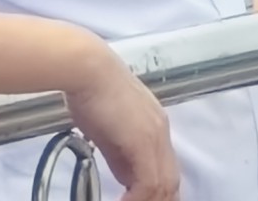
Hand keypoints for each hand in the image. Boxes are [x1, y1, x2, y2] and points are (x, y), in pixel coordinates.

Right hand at [62, 41, 178, 200]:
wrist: (86, 69)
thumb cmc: (89, 92)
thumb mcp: (106, 131)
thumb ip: (119, 155)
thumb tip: (126, 178)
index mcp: (155, 125)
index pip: (165, 168)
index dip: (157, 192)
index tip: (143, 200)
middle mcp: (161, 130)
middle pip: (171, 180)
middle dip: (159, 199)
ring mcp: (156, 135)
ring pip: (164, 184)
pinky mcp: (144, 141)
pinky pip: (149, 183)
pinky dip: (137, 199)